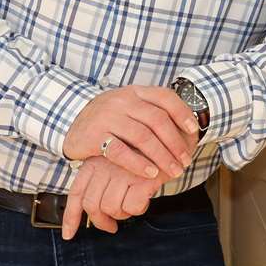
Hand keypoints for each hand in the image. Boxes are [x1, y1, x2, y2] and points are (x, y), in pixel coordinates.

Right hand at [61, 86, 198, 181]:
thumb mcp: (129, 107)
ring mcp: (108, 117)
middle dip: (175, 142)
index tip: (193, 131)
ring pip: (142, 136)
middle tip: (185, 160)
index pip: (164, 97)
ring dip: (161, 156)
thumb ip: (151, 111)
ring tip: (172, 170)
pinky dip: (138, 163)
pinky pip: (120, 151)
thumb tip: (186, 126)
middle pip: (157, 120)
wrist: (72, 123)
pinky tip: (150, 173)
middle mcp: (122, 101)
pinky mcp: (95, 136)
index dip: (182, 113)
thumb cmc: (109, 119)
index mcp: (135, 92)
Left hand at [62, 156, 162, 237]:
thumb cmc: (143, 154)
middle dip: (102, 222)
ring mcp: (123, 170)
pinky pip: (133, 207)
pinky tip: (146, 198)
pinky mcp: (142, 177)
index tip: (69, 234)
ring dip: (123, 213)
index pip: (76, 193)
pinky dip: (139, 208)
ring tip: (133, 203)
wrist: (172, 137)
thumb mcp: (116, 162)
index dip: (71, 217)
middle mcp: (105, 165)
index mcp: (94, 161)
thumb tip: (92, 213)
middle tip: (112, 227)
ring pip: (112, 209)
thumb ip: (101, 182)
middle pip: (93, 205)